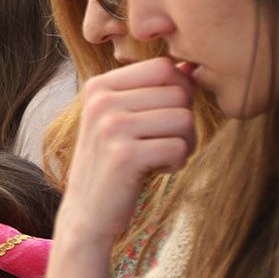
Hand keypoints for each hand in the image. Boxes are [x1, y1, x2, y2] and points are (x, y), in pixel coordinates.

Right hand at [58, 58, 196, 246]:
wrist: (88, 211)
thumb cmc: (112, 162)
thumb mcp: (121, 118)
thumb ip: (149, 90)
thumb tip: (191, 65)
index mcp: (98, 86)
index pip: (164, 68)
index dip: (177, 92)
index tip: (159, 118)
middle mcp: (101, 102)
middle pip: (179, 92)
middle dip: (182, 120)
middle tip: (160, 142)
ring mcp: (110, 128)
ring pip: (184, 118)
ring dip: (183, 142)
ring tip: (158, 156)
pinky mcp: (125, 155)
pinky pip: (180, 146)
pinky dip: (176, 162)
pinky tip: (153, 170)